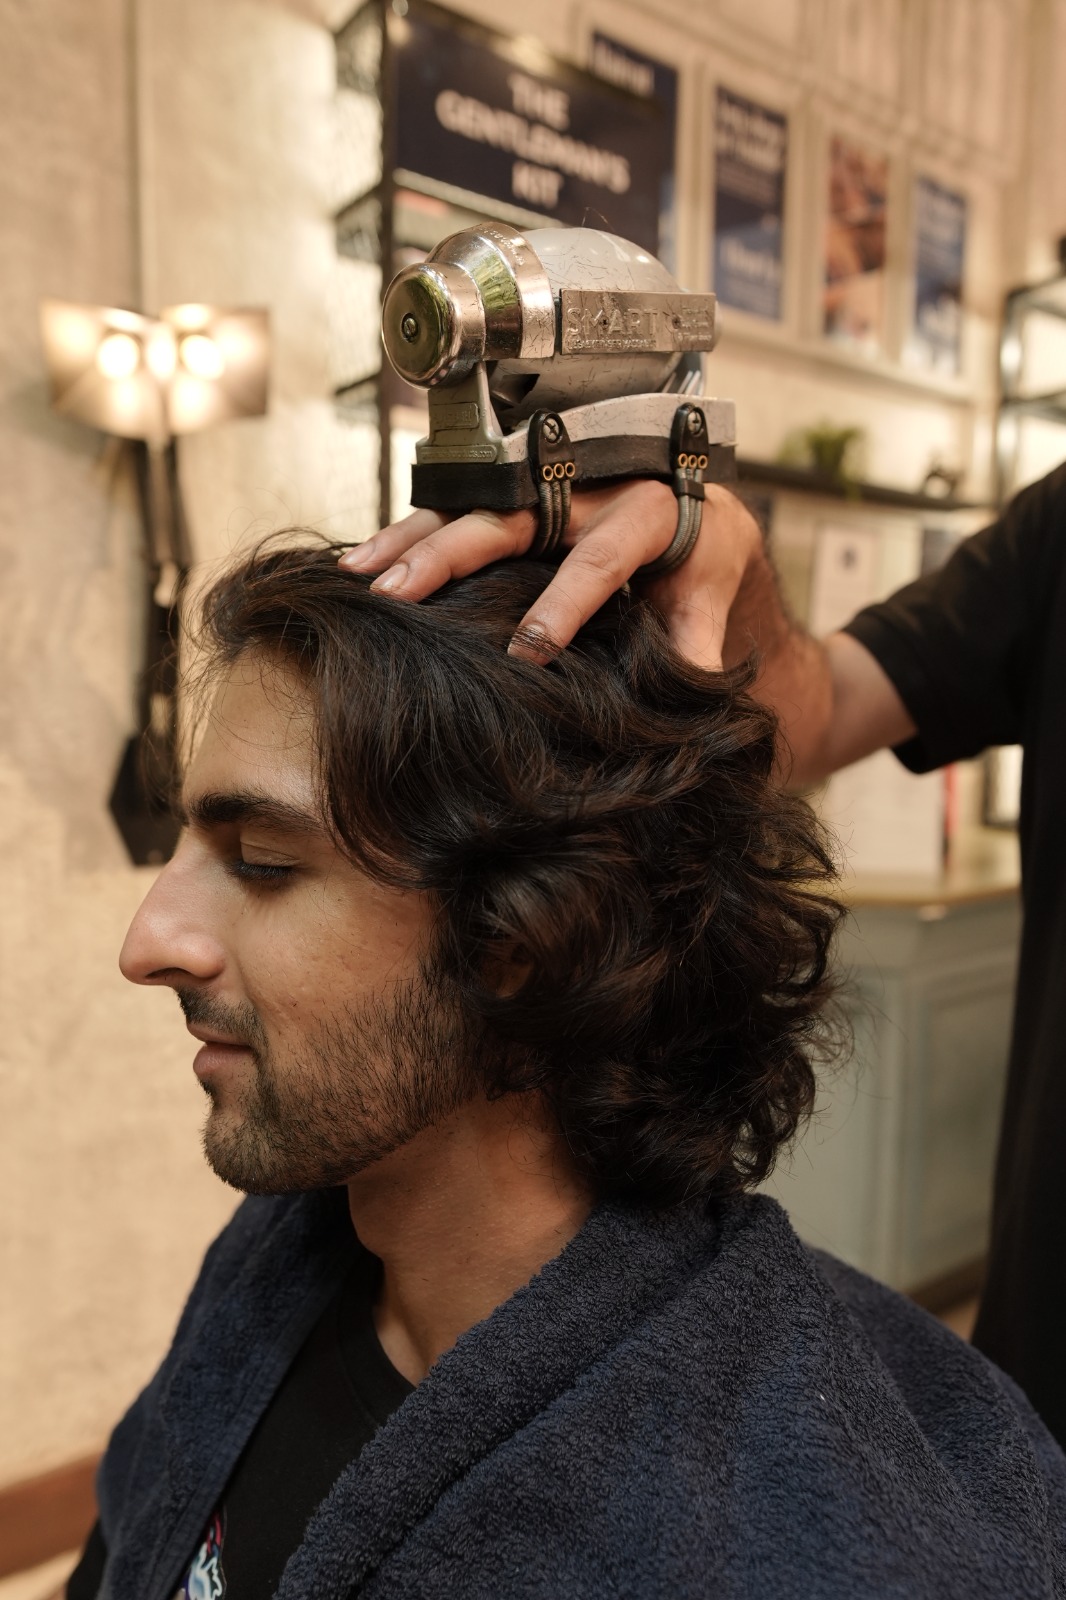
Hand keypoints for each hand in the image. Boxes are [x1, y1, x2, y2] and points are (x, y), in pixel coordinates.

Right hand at [338, 480, 763, 670]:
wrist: (689, 501)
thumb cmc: (693, 560)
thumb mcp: (708, 598)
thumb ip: (697, 645)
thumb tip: (698, 696)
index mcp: (644, 513)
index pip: (598, 560)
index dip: (562, 606)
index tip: (528, 654)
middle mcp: (583, 488)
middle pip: (508, 518)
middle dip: (450, 556)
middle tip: (400, 595)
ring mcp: (539, 485)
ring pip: (465, 507)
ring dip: (408, 542)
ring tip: (360, 578)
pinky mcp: (510, 491)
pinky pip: (450, 510)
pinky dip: (405, 536)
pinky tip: (362, 566)